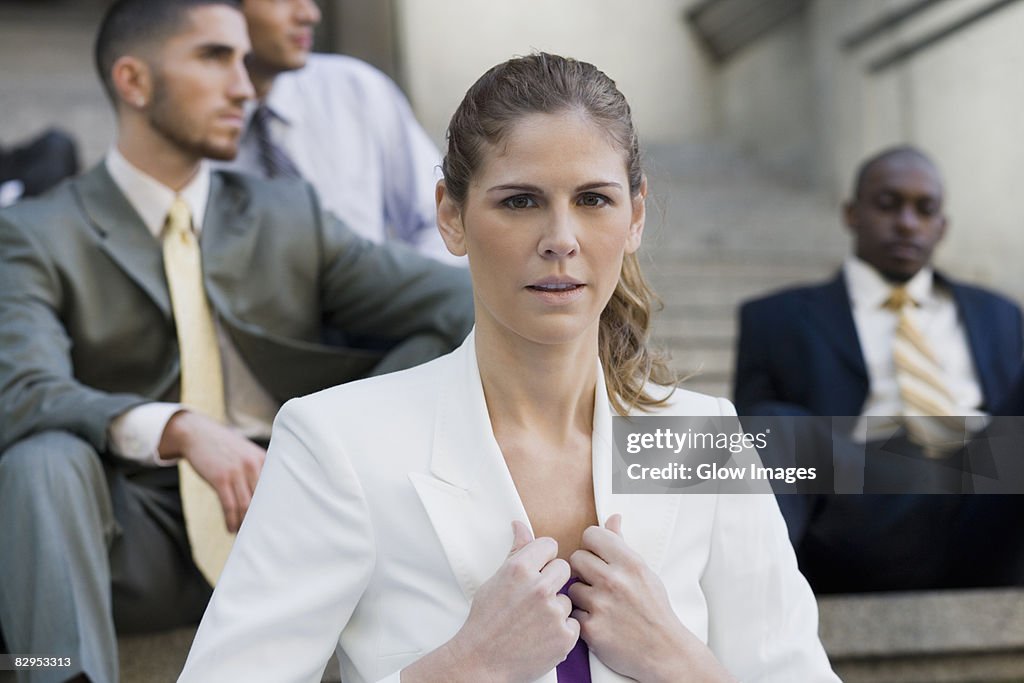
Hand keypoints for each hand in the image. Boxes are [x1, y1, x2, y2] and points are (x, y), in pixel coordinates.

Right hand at [159, 410, 265, 531]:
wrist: (197, 433)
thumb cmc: (224, 447)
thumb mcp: (247, 452)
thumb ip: (259, 469)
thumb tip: (269, 497)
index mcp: (263, 459)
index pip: (275, 488)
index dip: (275, 507)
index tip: (276, 522)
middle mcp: (253, 465)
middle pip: (262, 499)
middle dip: (261, 518)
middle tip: (260, 532)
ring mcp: (237, 471)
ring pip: (246, 506)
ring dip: (245, 523)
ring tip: (244, 533)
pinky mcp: (220, 478)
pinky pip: (229, 506)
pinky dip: (231, 521)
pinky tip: (230, 529)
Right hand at [402, 521, 578, 682]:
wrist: (482, 660)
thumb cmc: (486, 620)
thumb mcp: (496, 580)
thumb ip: (516, 551)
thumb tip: (520, 525)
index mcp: (520, 569)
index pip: (550, 545)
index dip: (543, 558)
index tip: (536, 570)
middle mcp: (539, 587)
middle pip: (564, 568)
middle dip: (552, 580)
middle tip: (535, 597)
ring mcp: (554, 613)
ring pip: (567, 597)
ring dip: (556, 607)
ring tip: (535, 620)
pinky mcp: (565, 636)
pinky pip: (573, 623)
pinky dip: (561, 630)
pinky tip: (542, 635)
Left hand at [568, 515, 734, 682]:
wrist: (664, 651)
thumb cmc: (654, 610)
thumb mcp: (644, 572)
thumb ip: (622, 544)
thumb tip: (612, 518)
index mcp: (629, 563)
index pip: (591, 534)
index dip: (591, 545)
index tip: (597, 555)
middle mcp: (614, 581)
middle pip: (575, 558)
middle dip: (583, 570)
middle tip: (596, 582)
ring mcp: (601, 605)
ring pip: (572, 587)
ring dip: (582, 596)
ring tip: (600, 605)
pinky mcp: (591, 629)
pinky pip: (573, 613)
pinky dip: (582, 618)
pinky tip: (598, 621)